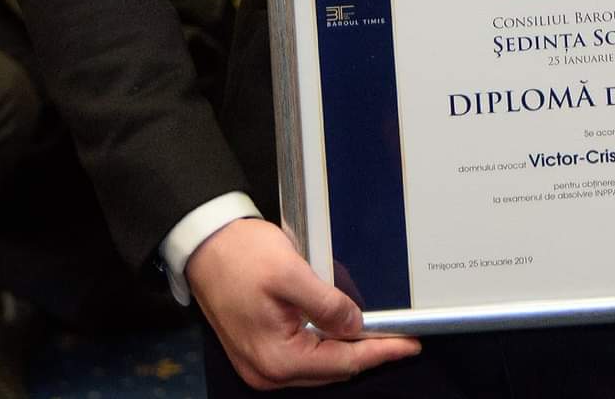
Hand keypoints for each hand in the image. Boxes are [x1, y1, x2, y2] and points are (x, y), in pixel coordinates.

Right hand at [186, 218, 420, 388]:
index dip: (380, 352)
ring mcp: (261, 363)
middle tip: (400, 338)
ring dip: (347, 349)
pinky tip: (341, 329)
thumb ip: (326, 304)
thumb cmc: (240, 255)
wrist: (205, 244)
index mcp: (276, 359)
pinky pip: (303, 355)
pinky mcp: (259, 349)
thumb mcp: (290, 273)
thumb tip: (356, 326)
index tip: (409, 345)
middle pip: (332, 369)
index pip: (342, 362)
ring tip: (378, 333)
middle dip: (367, 352)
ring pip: (318, 364)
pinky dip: (326, 344)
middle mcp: (267, 371)